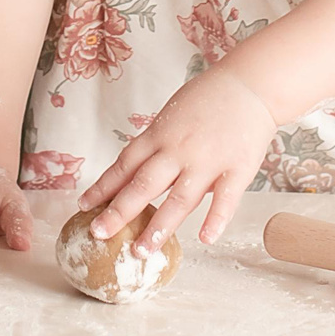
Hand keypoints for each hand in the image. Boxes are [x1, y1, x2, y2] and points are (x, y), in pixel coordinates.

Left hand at [75, 68, 275, 250]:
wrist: (249, 84)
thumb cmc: (208, 100)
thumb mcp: (171, 116)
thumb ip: (156, 147)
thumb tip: (134, 177)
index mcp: (159, 135)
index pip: (124, 165)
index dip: (103, 187)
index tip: (84, 207)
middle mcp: (178, 149)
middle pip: (143, 184)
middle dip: (119, 212)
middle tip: (100, 233)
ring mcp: (208, 160)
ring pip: (180, 198)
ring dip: (159, 226)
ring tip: (142, 250)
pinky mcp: (237, 168)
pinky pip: (226, 199)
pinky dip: (216, 219)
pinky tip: (205, 238)